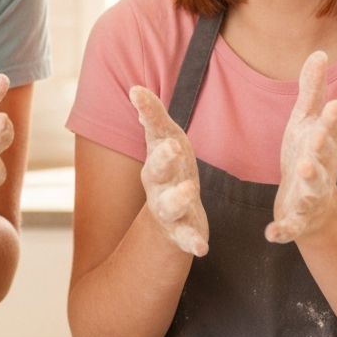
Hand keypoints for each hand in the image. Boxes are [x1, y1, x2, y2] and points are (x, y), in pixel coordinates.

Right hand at [130, 86, 208, 256]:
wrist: (170, 214)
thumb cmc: (170, 167)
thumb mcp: (165, 139)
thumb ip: (153, 115)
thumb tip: (135, 88)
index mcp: (155, 157)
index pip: (151, 132)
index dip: (147, 114)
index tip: (139, 94)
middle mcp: (157, 183)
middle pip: (157, 171)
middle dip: (164, 158)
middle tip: (175, 146)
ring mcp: (169, 208)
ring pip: (170, 205)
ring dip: (178, 197)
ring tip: (189, 191)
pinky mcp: (183, 231)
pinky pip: (186, 238)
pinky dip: (192, 242)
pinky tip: (201, 248)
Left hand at [265, 51, 336, 243]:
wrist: (309, 205)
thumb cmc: (308, 153)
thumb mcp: (306, 122)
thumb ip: (312, 90)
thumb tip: (320, 52)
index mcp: (322, 145)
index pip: (330, 130)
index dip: (332, 119)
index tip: (334, 104)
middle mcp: (321, 170)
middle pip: (324, 159)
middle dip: (322, 149)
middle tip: (317, 137)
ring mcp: (310, 196)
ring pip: (313, 191)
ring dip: (310, 182)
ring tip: (303, 170)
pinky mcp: (297, 219)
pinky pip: (291, 227)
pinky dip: (283, 231)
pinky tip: (270, 235)